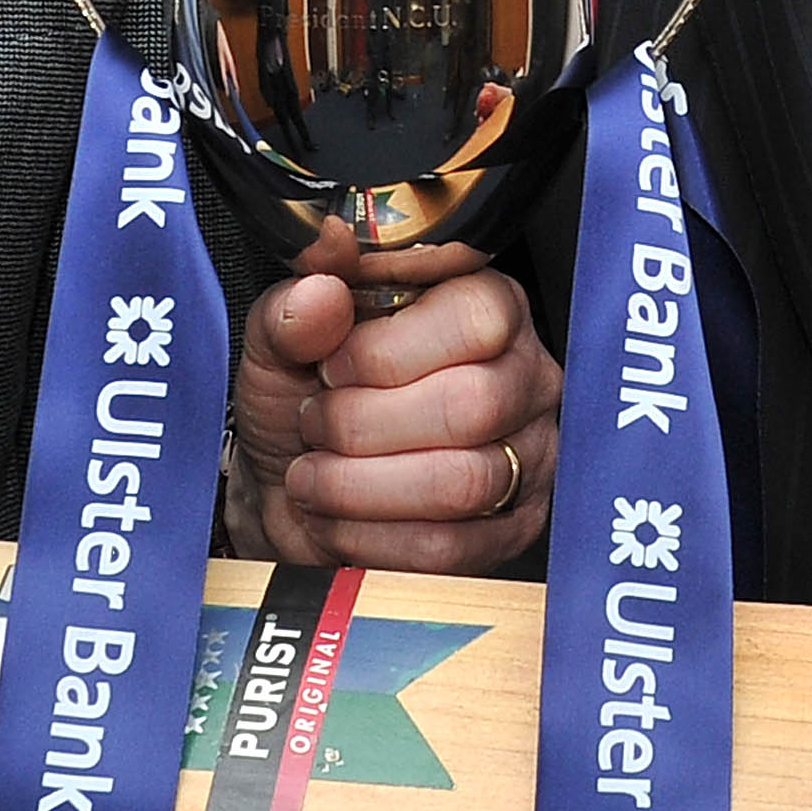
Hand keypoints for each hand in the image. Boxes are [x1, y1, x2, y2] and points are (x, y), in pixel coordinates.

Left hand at [225, 219, 559, 575]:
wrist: (291, 489)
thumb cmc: (304, 401)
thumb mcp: (282, 343)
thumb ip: (296, 304)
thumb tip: (327, 263)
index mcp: (485, 306)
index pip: (476, 318)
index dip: (387, 351)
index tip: (330, 366)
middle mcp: (524, 377)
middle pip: (470, 406)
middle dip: (362, 424)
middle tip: (316, 423)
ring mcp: (529, 457)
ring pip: (461, 482)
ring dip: (360, 486)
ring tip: (315, 473)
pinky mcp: (510, 530)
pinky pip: (449, 547)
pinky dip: (371, 538)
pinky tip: (336, 518)